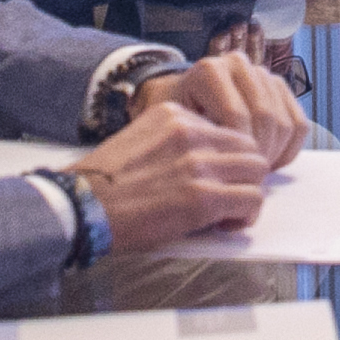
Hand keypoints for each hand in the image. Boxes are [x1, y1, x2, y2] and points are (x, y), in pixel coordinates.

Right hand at [61, 97, 277, 249]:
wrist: (82, 207)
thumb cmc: (104, 183)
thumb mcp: (141, 140)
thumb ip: (176, 142)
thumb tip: (208, 163)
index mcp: (175, 115)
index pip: (227, 130)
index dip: (229, 158)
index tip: (219, 177)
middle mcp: (191, 133)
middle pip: (249, 147)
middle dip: (246, 174)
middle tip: (231, 196)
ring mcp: (199, 163)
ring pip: (257, 171)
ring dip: (248, 194)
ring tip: (229, 212)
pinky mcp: (203, 196)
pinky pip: (251, 199)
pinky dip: (245, 216)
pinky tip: (226, 224)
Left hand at [134, 50, 306, 163]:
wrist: (185, 106)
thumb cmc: (177, 125)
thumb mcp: (176, 131)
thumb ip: (196, 143)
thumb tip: (226, 169)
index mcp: (209, 71)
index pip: (235, 115)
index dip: (237, 150)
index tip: (230, 174)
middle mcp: (237, 64)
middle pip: (264, 117)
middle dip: (259, 154)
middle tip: (247, 178)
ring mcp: (262, 74)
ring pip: (285, 122)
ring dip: (274, 154)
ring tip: (255, 172)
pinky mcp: (280, 87)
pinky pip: (299, 124)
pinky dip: (290, 149)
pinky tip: (271, 162)